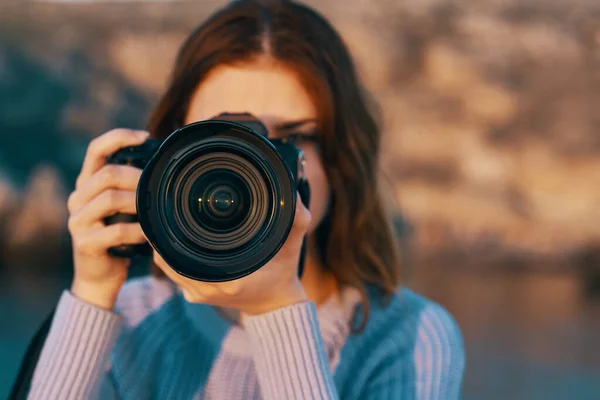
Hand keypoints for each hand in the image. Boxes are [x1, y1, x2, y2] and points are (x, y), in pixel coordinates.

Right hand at [67, 129, 149, 309]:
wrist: (100, 276)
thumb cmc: (119, 237)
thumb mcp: (123, 208)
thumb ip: (132, 187)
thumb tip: (164, 164)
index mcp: (87, 184)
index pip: (96, 149)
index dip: (118, 137)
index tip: (146, 136)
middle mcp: (77, 198)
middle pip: (106, 174)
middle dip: (137, 177)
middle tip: (160, 185)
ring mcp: (78, 221)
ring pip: (110, 200)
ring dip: (139, 203)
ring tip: (158, 209)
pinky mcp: (85, 243)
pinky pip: (116, 231)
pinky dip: (139, 230)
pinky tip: (151, 234)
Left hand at [154, 193, 311, 315]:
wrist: (275, 304)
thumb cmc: (282, 273)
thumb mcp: (292, 245)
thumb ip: (297, 221)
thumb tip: (294, 197)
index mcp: (229, 278)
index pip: (185, 252)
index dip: (171, 232)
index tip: (167, 210)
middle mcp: (209, 288)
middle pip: (169, 257)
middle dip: (164, 233)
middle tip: (161, 208)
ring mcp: (199, 294)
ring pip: (168, 266)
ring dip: (164, 245)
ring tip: (162, 221)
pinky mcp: (196, 296)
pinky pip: (174, 274)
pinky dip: (169, 257)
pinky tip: (170, 240)